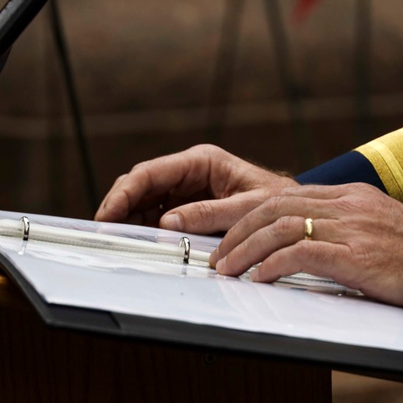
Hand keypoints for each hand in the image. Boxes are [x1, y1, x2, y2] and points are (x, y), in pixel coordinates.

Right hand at [95, 144, 297, 232]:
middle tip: (105, 230)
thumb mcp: (247, 208)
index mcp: (202, 161)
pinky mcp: (191, 207)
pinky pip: (159, 215)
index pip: (151, 172)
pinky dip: (146, 227)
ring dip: (130, 218)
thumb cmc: (280, 204)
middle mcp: (191, 172)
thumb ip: (208, 214)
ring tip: (117, 238)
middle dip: (120, 205)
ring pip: (146, 201)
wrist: (297, 214)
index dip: (125, 192)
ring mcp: (188, 190)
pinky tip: (138, 241)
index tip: (109, 213)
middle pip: (142, 185)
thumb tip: (168, 223)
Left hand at [209, 183, 402, 307]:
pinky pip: (301, 253)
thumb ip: (343, 226)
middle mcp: (346, 204)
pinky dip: (273, 265)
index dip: (249, 214)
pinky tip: (259, 279)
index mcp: (349, 195)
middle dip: (236, 230)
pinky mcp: (356, 255)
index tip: (228, 234)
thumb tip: (306, 242)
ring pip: (280, 227)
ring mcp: (351, 227)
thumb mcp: (376, 228)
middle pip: (274, 207)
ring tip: (227, 270)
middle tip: (217, 255)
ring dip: (245, 249)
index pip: (285, 196)